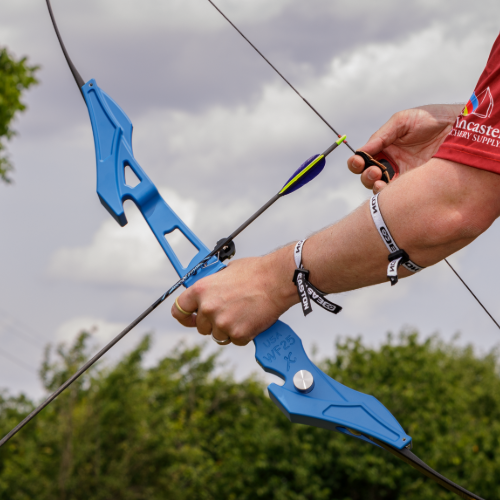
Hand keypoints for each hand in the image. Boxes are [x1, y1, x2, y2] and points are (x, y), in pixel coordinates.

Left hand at [171, 250, 297, 345]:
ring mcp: (222, 323)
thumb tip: (210, 292)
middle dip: (213, 323)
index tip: (190, 318)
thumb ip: (213, 285)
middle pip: (201, 327)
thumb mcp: (226, 271)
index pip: (179, 310)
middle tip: (229, 312)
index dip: (185, 316)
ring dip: (228, 329)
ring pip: (218, 336)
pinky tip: (252, 319)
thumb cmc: (256, 272)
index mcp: (201, 290)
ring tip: (243, 314)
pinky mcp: (238, 334)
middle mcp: (208, 308)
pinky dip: (244, 334)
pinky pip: (236, 340)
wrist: (277, 280)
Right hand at [348, 104, 462, 192]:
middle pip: (369, 177)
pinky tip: (389, 188)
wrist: (464, 127)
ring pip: (380, 189)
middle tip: (373, 171)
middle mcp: (394, 165)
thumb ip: (381, 135)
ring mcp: (406, 177)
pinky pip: (398, 196)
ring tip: (379, 179)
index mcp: (387, 149)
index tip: (358, 161)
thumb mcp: (404, 121)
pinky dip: (389, 195)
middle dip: (365, 175)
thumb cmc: (435, 119)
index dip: (357, 163)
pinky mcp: (418, 187)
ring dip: (374, 185)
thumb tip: (361, 151)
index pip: (365, 160)